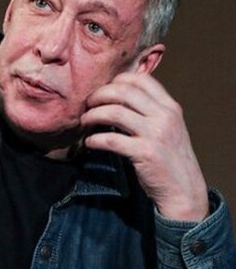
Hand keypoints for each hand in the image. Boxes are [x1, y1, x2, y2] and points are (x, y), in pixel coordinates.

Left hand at [81, 72, 208, 220]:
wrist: (184, 190)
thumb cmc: (169, 158)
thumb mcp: (167, 128)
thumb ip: (149, 111)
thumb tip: (115, 97)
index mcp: (170, 107)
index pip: (140, 78)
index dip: (116, 81)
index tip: (102, 92)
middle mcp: (164, 116)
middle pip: (123, 91)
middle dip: (98, 95)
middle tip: (87, 105)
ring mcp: (155, 134)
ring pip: (114, 112)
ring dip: (93, 115)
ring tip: (85, 121)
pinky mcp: (145, 153)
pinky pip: (110, 140)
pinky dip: (94, 139)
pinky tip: (90, 142)